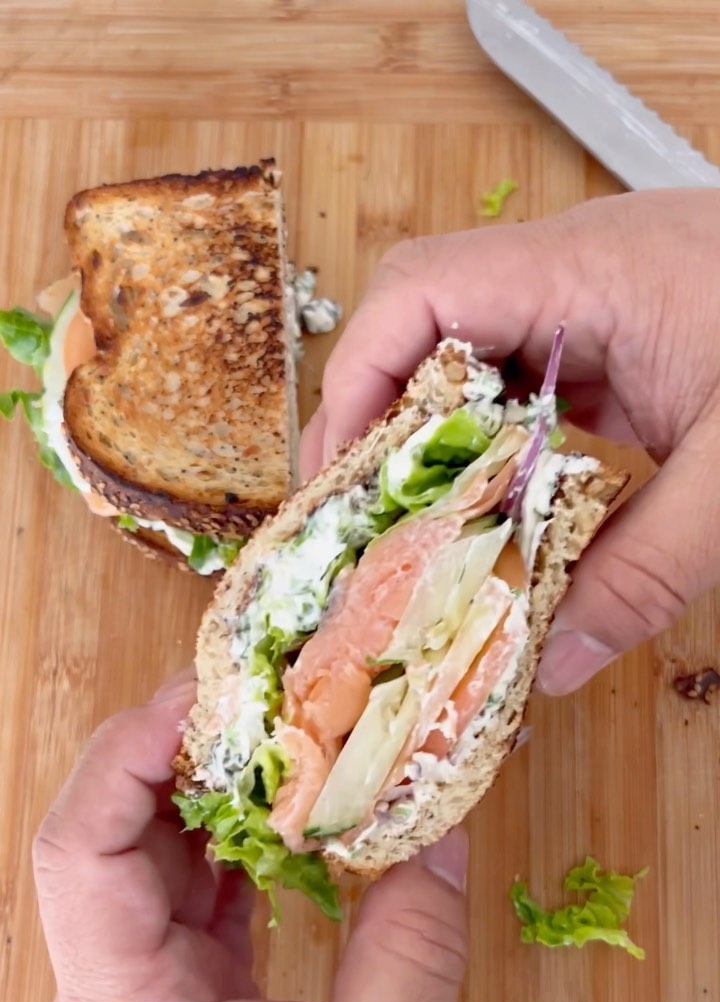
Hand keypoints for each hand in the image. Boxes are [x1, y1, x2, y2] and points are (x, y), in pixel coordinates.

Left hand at [33, 669, 468, 1001]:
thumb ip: (411, 948)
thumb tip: (437, 826)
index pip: (82, 850)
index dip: (125, 753)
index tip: (201, 695)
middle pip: (114, 842)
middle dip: (182, 759)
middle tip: (268, 700)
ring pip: (159, 874)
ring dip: (220, 807)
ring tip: (294, 747)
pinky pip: (200, 915)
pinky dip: (247, 862)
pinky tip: (302, 830)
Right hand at [302, 190, 719, 692]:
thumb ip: (646, 573)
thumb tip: (556, 665)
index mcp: (591, 272)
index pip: (422, 293)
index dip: (357, 380)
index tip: (341, 480)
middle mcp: (577, 271)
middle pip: (424, 321)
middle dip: (378, 420)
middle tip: (360, 522)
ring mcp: (599, 300)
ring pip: (471, 356)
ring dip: (434, 441)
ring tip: (411, 531)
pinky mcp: (622, 335)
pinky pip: (529, 382)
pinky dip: (497, 447)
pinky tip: (497, 511)